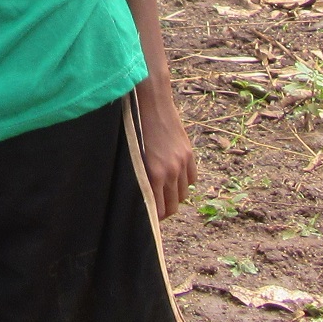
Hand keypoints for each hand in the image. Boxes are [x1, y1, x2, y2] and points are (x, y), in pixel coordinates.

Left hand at [134, 82, 196, 220]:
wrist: (150, 102)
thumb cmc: (131, 128)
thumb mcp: (130, 156)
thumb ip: (136, 178)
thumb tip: (137, 196)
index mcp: (153, 174)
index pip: (157, 210)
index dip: (152, 219)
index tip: (146, 220)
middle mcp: (170, 171)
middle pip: (172, 206)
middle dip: (163, 211)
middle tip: (154, 209)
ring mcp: (182, 163)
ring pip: (183, 194)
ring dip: (173, 197)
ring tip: (162, 194)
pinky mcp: (189, 154)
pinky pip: (192, 179)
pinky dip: (184, 183)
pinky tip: (174, 179)